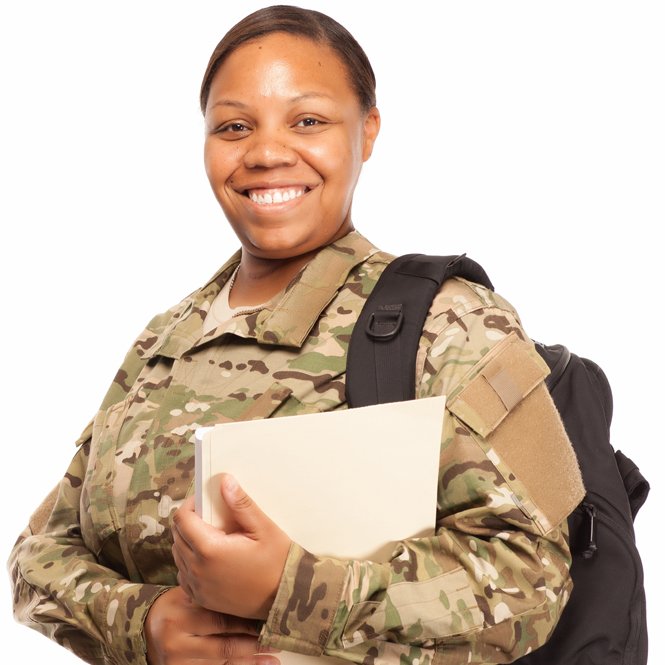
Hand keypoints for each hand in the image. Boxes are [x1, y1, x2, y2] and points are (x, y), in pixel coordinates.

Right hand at [144, 586, 277, 664]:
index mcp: (181, 615)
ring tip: (271, 659)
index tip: (268, 622)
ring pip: (221, 664)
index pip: (221, 621)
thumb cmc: (174, 608)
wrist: (144, 631)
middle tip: (275, 642)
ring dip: (249, 663)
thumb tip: (252, 599)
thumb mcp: (187, 595)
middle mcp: (177, 641)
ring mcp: (178, 662)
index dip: (247, 623)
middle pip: (224, 647)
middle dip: (254, 646)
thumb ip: (212, 597)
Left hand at [172, 474, 291, 619]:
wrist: (285, 600)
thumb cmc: (278, 562)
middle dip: (188, 521)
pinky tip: (210, 557)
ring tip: (211, 535)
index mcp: (210, 549)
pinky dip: (190, 562)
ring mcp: (198, 587)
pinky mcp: (202, 599)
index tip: (204, 500)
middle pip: (177, 536)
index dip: (190, 504)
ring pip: (178, 555)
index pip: (182, 519)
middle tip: (210, 515)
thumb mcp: (264, 528)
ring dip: (187, 541)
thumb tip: (224, 482)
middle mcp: (198, 570)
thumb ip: (241, 505)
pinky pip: (184, 575)